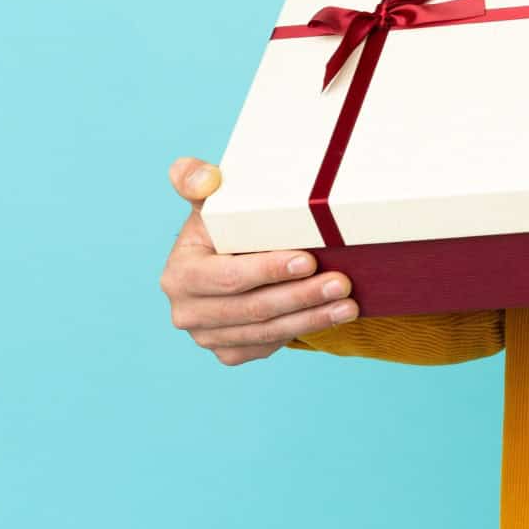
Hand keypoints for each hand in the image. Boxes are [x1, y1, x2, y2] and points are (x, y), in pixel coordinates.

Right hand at [158, 155, 359, 365]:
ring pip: (266, 331)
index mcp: (180, 274)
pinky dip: (303, 330)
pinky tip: (332, 316)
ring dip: (311, 318)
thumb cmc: (226, 226)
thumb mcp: (214, 201)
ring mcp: (207, 336)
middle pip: (252, 309)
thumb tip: (207, 177)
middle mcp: (187, 311)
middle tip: (342, 283)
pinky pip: (268, 346)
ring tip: (348, 305)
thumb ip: (198, 181)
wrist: (229, 259)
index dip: (268, 270)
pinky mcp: (229, 351)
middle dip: (301, 296)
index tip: (308, 261)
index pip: (228, 277)